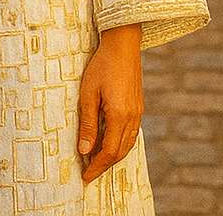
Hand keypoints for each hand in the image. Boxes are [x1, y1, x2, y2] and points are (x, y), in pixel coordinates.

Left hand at [77, 23, 143, 183]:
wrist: (123, 44)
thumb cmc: (102, 66)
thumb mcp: (88, 94)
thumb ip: (88, 124)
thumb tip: (84, 151)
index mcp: (120, 116)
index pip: (109, 152)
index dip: (96, 166)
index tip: (85, 177)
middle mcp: (133, 117)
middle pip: (120, 152)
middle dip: (104, 165)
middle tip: (89, 174)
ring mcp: (138, 112)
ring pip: (128, 144)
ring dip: (113, 156)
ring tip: (97, 162)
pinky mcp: (139, 106)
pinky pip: (132, 133)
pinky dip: (121, 144)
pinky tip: (110, 143)